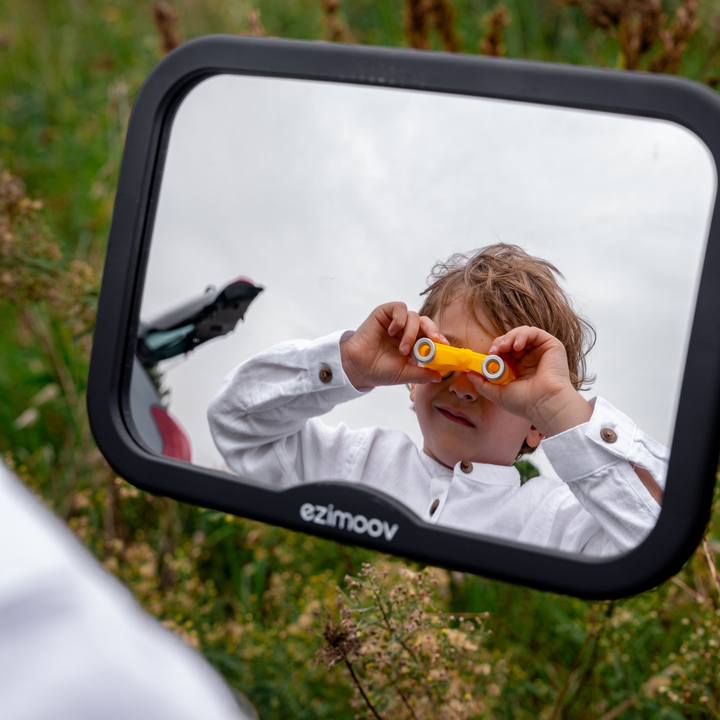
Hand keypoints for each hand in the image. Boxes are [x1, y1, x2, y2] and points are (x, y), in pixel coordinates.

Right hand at [340, 302, 446, 388]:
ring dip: (412, 332)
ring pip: (414, 316)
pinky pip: (399, 308)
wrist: (358, 367)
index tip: (445, 346)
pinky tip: (393, 331)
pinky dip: (400, 318)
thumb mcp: (405, 374)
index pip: (432, 336)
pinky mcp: (385, 313)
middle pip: (426, 322)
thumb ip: (421, 374)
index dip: (439, 338)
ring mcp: (396, 321)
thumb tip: (439, 377)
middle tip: (434, 341)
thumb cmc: (380, 371)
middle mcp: (407, 331)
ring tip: (403, 349)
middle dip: (433, 331)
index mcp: (415, 343)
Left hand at [468, 326, 591, 437]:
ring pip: (522, 334)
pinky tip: (516, 346)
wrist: (544, 405)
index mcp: (519, 368)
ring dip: (510, 337)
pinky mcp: (551, 346)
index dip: (495, 350)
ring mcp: (541, 351)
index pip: (504, 352)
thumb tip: (470, 374)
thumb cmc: (524, 403)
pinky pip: (534, 332)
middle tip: (495, 350)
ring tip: (505, 347)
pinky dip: (522, 335)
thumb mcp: (497, 393)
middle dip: (500, 342)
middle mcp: (530, 358)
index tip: (489, 356)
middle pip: (511, 340)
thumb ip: (482, 384)